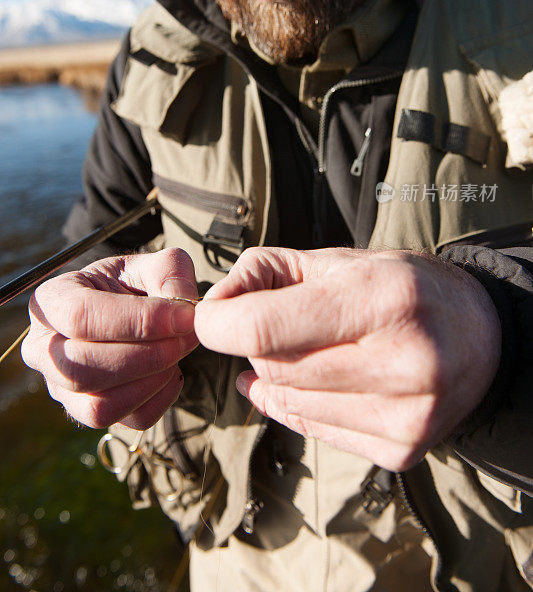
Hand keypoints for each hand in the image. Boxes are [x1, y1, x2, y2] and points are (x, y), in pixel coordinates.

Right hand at [22, 248, 198, 429]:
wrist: (134, 310)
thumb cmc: (137, 283)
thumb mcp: (153, 262)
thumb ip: (170, 272)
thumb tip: (182, 309)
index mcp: (51, 300)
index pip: (81, 316)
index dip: (136, 321)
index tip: (183, 317)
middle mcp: (43, 349)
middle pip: (83, 368)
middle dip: (147, 355)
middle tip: (188, 335)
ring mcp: (61, 387)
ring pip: (99, 405)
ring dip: (152, 381)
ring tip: (179, 351)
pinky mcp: (88, 413)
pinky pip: (126, 421)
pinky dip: (159, 399)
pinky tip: (172, 371)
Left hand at [194, 247, 500, 469]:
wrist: (480, 336)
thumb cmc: (404, 287)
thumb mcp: (341, 258)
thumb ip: (267, 271)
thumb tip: (210, 310)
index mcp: (382, 299)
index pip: (262, 329)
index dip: (218, 323)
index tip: (212, 315)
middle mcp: (401, 364)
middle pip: (272, 367)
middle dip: (256, 344)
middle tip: (282, 323)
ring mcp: (405, 416)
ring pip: (287, 402)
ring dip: (277, 375)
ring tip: (309, 347)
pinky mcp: (402, 451)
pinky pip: (312, 429)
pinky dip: (300, 403)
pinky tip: (323, 379)